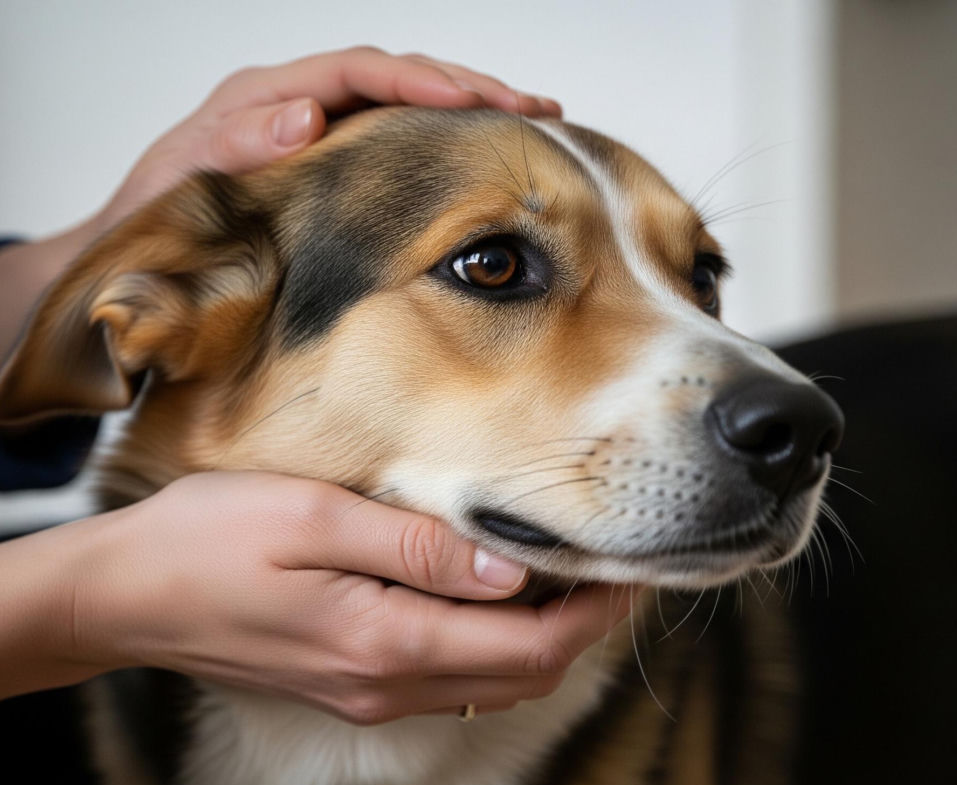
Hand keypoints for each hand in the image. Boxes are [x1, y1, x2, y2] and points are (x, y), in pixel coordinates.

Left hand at [0, 47, 561, 357]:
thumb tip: (308, 113)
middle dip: (471, 89)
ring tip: (533, 120)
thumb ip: (242, 144)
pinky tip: (479, 155)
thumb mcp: (190, 182)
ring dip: (469, 111)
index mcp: (266, 100)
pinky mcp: (329, 162)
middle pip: (397, 78)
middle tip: (537, 107)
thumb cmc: (158, 222)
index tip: (477, 98)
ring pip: (405, 106)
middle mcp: (297, 105)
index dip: (423, 81)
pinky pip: (394, 140)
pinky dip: (442, 142)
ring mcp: (316, 132)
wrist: (136, 254)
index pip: (360, 74)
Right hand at [3, 472, 631, 723]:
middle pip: (522, 675)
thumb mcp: (314, 520)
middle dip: (583, 626)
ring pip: (491, 685)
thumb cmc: (209, 539)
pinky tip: (498, 598)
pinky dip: (495, 647)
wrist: (126, 594)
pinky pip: (451, 680)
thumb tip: (511, 570)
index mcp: (385, 643)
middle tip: (617, 566)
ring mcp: (367, 694)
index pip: (528, 646)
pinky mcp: (350, 685)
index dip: (593, 612)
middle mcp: (386, 685)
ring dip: (543, 639)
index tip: (633, 567)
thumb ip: (417, 548)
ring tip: (571, 577)